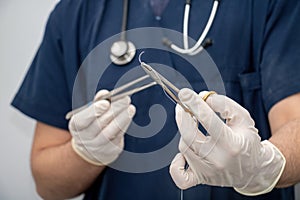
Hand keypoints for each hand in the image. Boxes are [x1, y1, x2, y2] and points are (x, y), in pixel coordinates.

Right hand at [69, 90, 135, 165]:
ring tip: (130, 107)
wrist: (92, 150)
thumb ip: (96, 102)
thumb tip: (105, 93)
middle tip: (125, 99)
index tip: (105, 102)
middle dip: (114, 110)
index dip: (93, 111)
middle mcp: (85, 138)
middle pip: (100, 124)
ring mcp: (98, 146)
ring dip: (122, 118)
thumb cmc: (91, 125)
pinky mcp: (111, 150)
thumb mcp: (89, 114)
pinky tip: (129, 114)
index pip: (82, 120)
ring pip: (111, 131)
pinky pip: (119, 135)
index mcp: (76, 127)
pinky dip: (125, 124)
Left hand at [169, 88, 285, 195]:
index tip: (184, 93)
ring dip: (186, 133)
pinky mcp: (200, 179)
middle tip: (183, 105)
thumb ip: (224, 104)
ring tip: (194, 127)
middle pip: (189, 135)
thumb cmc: (247, 141)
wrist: (253, 170)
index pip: (207, 120)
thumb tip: (203, 98)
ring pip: (184, 147)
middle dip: (183, 116)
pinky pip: (180, 176)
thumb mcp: (243, 118)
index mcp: (232, 144)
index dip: (194, 103)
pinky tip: (183, 154)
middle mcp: (217, 160)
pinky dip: (176, 164)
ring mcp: (207, 172)